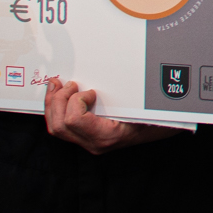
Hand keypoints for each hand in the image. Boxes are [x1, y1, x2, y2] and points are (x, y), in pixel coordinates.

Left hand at [43, 79, 178, 152]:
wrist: (159, 130)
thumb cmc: (154, 116)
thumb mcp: (143, 104)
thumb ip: (130, 93)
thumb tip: (124, 68)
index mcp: (107, 136)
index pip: (74, 121)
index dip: (76, 101)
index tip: (90, 91)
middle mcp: (94, 143)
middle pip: (59, 126)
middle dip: (57, 101)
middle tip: (68, 84)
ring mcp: (87, 142)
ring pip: (56, 128)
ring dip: (53, 105)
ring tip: (57, 86)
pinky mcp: (84, 137)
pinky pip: (61, 127)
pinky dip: (56, 109)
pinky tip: (60, 95)